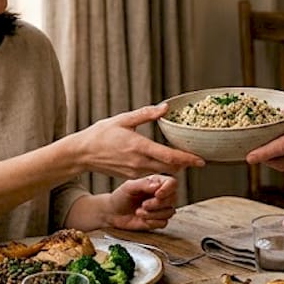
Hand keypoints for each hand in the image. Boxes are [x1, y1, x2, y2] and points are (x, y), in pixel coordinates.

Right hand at [72, 103, 203, 177]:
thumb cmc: (100, 134)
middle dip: (184, 164)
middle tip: (195, 157)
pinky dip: (160, 169)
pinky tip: (162, 160)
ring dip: (173, 167)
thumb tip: (165, 108)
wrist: (82, 154)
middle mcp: (139, 162)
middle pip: (171, 168)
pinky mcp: (131, 176)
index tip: (202, 160)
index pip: (170, 157)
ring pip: (162, 172)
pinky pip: (151, 174)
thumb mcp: (123, 119)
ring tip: (181, 158)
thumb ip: (146, 114)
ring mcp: (135, 172)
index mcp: (139, 146)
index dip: (188, 159)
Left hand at [103, 174, 178, 230]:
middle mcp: (162, 195)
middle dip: (157, 204)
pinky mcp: (158, 220)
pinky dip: (152, 222)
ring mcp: (161, 208)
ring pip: (169, 212)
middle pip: (173, 198)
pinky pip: (163, 223)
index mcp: (157, 183)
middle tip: (143, 205)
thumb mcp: (129, 187)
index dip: (167, 189)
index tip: (157, 194)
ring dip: (152, 214)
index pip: (172, 183)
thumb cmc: (120, 197)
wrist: (113, 213)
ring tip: (138, 212)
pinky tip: (142, 219)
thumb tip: (157, 185)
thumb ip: (143, 184)